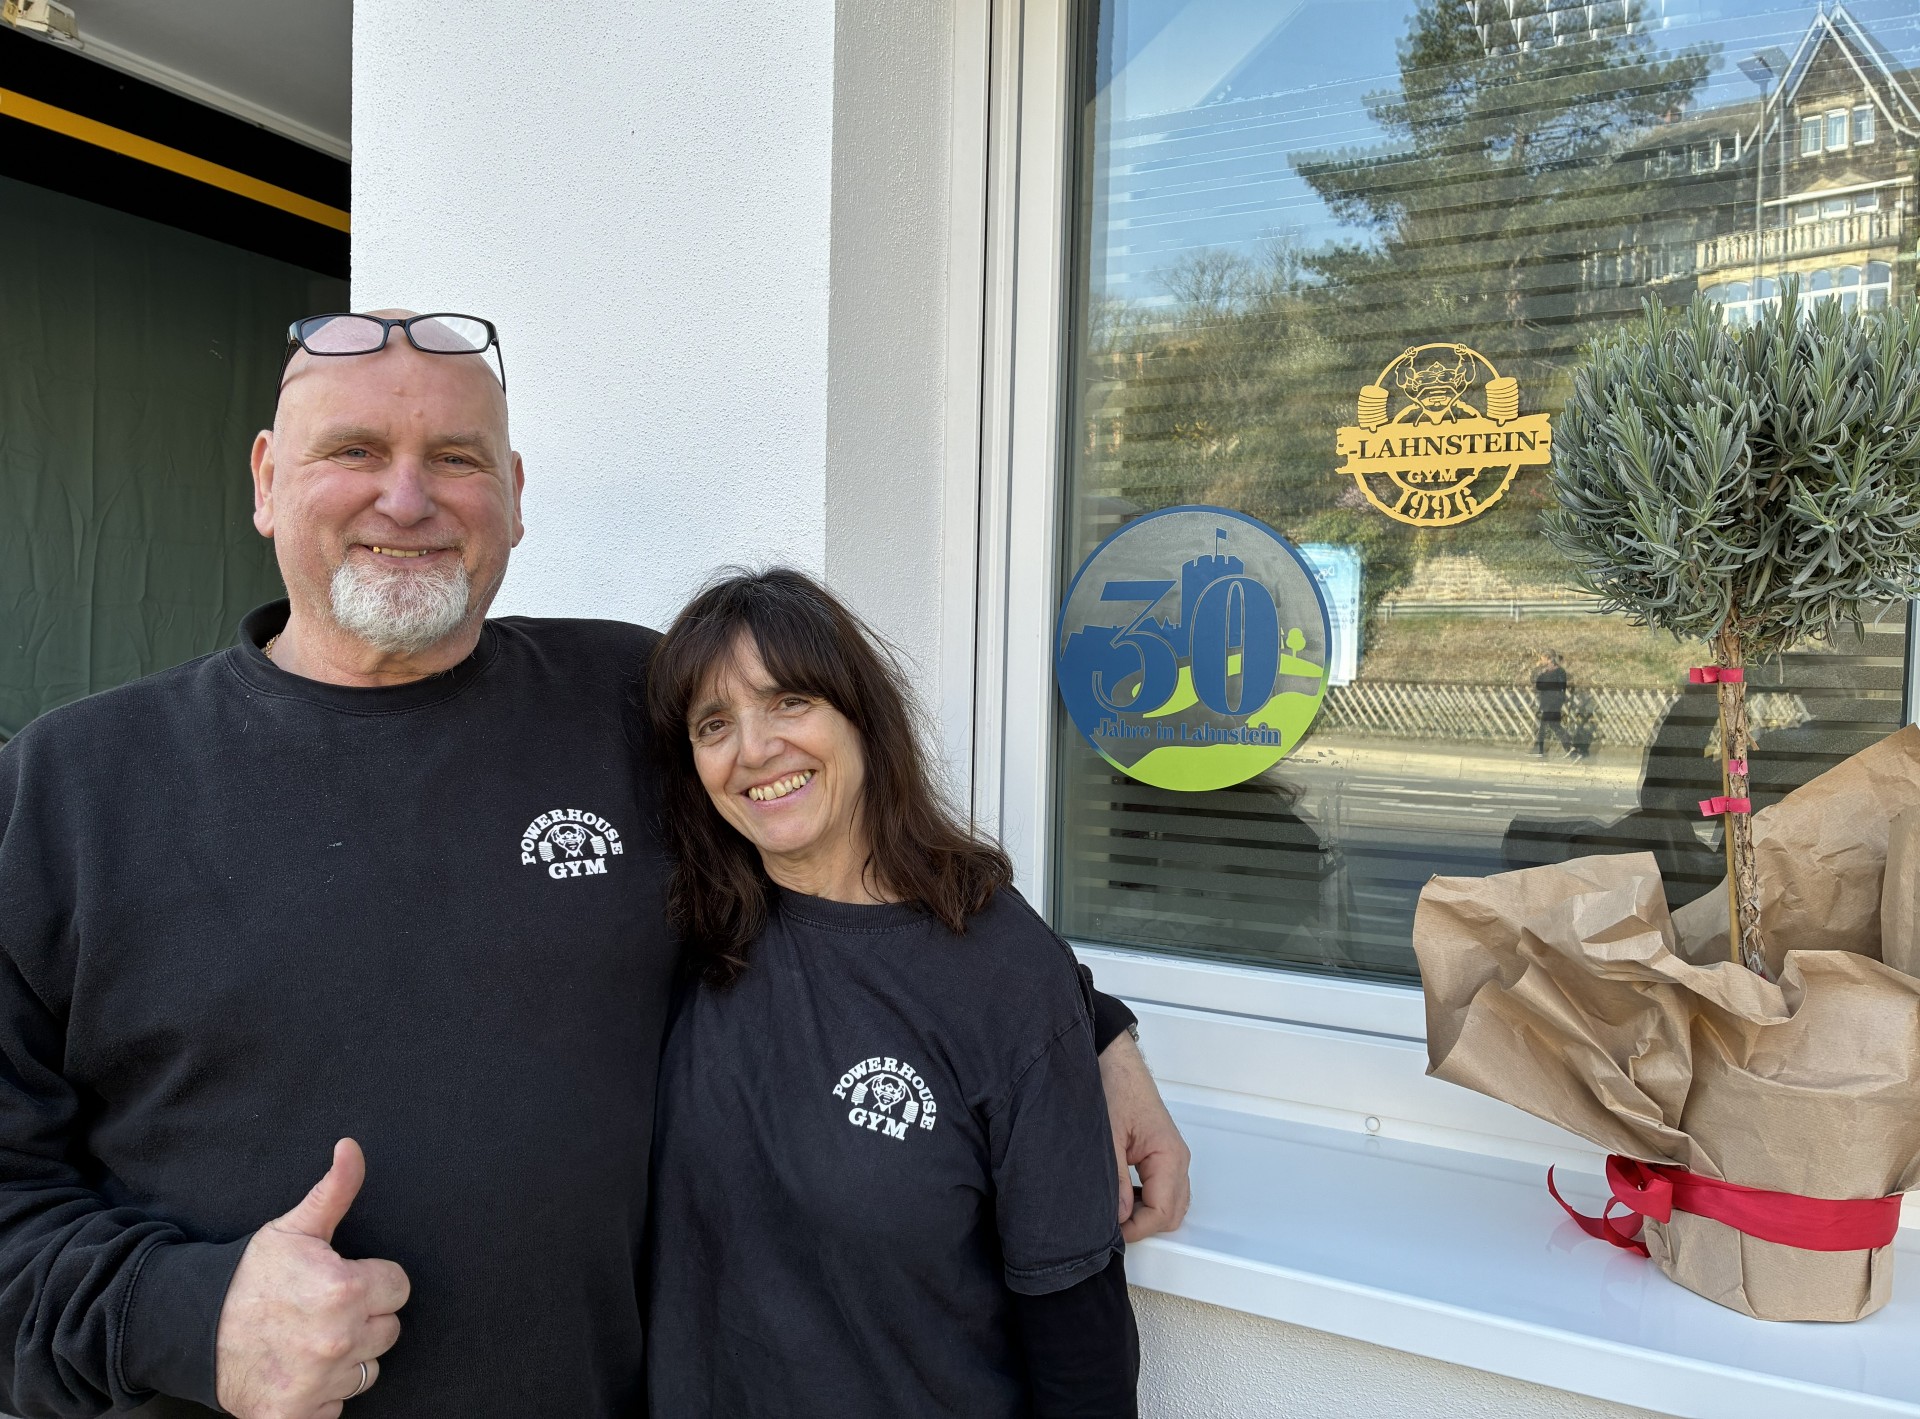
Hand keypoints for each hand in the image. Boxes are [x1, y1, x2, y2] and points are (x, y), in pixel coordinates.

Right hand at [215, 1139, 409, 1418]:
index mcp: (346, 1289)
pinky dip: (321, 1396)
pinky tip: (298, 1372)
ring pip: (368, 1370)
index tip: (343, 1281)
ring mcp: (319, 1381)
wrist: (191, 1328)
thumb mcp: (294, 1227)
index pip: (399, 1287)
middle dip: (364, 1319)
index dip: (374, 1281)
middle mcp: (339, 1338)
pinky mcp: (296, 1415)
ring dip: (346, 1358)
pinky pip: (337, 1407)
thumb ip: (335, 1190)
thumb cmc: (250, 1276)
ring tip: (308, 1340)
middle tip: (322, 1310)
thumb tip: (351, 1147)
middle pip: (389, 1330)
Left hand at [1098, 1031, 1190, 1241]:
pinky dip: (1145, 1200)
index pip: (1163, 1212)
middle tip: (1111, 1226)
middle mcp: (1176, 1158)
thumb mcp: (1108, 1137)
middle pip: (1172, 1213)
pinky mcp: (1161, 1153)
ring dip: (1145, 1214)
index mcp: (1168, 1155)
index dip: (1136, 1229)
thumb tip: (1119, 1216)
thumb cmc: (1115, 1087)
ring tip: (1114, 1211)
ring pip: (1169, 1204)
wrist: (1114, 1061)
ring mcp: (1171, 1156)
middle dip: (1143, 1225)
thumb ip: (1115, 1180)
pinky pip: (1162, 1189)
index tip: (1110, 1232)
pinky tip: (1121, 1196)